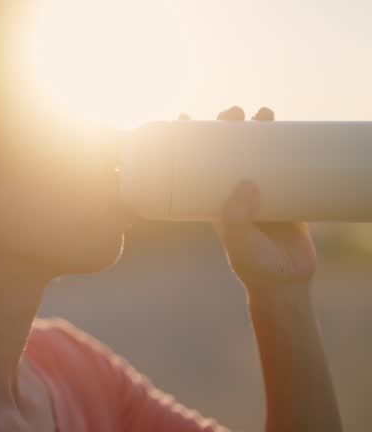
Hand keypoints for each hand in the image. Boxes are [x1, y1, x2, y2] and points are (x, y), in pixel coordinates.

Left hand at [208, 107, 316, 301]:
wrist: (285, 282)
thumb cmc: (252, 264)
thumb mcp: (236, 238)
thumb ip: (236, 214)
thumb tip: (246, 182)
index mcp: (213, 199)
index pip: (196, 164)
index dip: (189, 141)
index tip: (182, 117)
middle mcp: (234, 191)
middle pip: (227, 151)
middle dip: (228, 127)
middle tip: (231, 113)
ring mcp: (261, 191)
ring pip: (258, 153)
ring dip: (259, 130)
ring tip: (263, 113)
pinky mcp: (287, 194)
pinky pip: (286, 166)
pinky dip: (289, 148)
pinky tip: (291, 130)